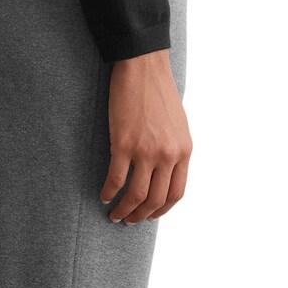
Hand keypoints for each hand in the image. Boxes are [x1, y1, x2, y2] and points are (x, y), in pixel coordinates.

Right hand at [101, 49, 191, 222]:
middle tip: (129, 220)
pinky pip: (116, 179)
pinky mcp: (123, 144)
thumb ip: (174, 151)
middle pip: (155, 199)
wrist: (143, 67)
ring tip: (115, 215)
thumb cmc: (159, 92)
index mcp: (183, 151)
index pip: (175, 193)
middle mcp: (167, 155)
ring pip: (136, 195)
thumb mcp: (178, 126)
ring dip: (124, 210)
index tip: (151, 216)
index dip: (161, 209)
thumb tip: (165, 173)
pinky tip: (103, 196)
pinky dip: (108, 192)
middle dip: (141, 215)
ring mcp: (145, 151)